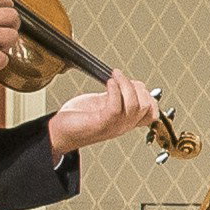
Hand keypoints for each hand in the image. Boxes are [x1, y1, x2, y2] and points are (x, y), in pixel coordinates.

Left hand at [43, 67, 159, 155]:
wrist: (58, 134)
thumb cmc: (77, 120)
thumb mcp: (102, 105)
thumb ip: (116, 97)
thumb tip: (126, 82)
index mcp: (126, 121)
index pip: (151, 113)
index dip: (149, 96)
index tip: (134, 84)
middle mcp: (123, 125)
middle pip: (146, 105)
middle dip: (137, 87)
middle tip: (121, 77)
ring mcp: (114, 126)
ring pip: (134, 104)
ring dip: (125, 84)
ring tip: (114, 75)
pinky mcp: (101, 123)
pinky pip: (116, 106)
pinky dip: (115, 90)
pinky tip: (108, 82)